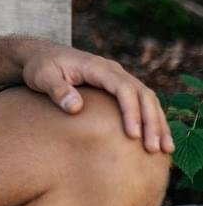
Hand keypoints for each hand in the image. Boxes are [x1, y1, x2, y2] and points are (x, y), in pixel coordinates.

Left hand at [20, 42, 173, 154]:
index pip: (123, 88)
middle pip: (143, 94)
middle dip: (151, 121)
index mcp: (97, 67)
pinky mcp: (117, 88)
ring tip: (165, 149)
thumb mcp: (42, 77)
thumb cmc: (40, 68)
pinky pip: (142, 102)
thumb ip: (58, 90)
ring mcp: (117, 78)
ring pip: (147, 99)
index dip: (131, 112)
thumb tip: (76, 107)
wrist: (40, 57)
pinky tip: (158, 139)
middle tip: (153, 149)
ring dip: (158, 123)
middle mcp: (113, 71)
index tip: (133, 135)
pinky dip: (152, 120)